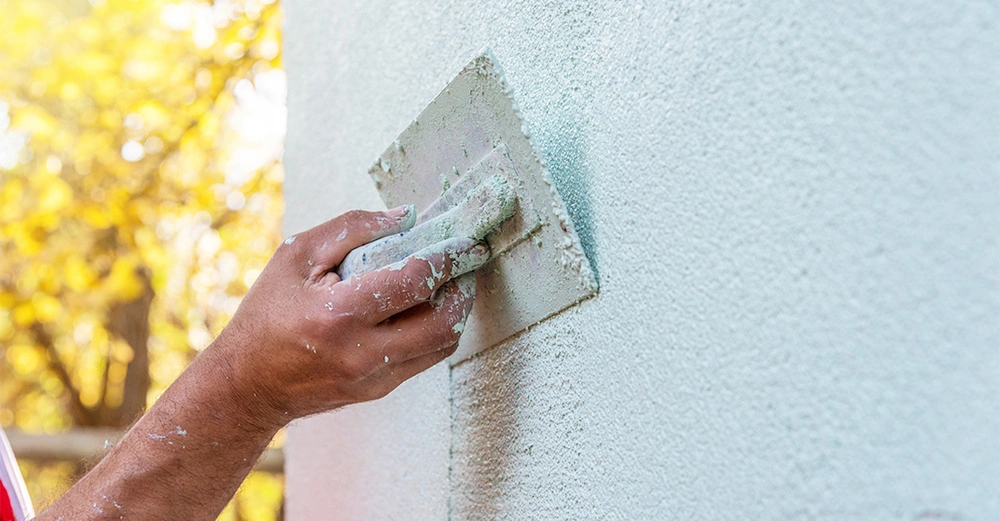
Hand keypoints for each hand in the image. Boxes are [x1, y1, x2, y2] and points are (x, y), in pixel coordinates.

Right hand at [211, 206, 489, 425]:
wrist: (247, 384)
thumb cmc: (268, 313)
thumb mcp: (296, 256)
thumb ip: (352, 229)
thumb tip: (406, 216)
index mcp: (338, 314)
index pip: (414, 282)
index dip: (448, 258)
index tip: (468, 242)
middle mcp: (362, 352)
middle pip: (442, 322)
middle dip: (464, 287)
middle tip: (468, 262)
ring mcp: (374, 378)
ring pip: (441, 344)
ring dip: (456, 311)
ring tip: (452, 281)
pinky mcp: (379, 390)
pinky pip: (425, 358)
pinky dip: (435, 330)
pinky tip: (428, 307)